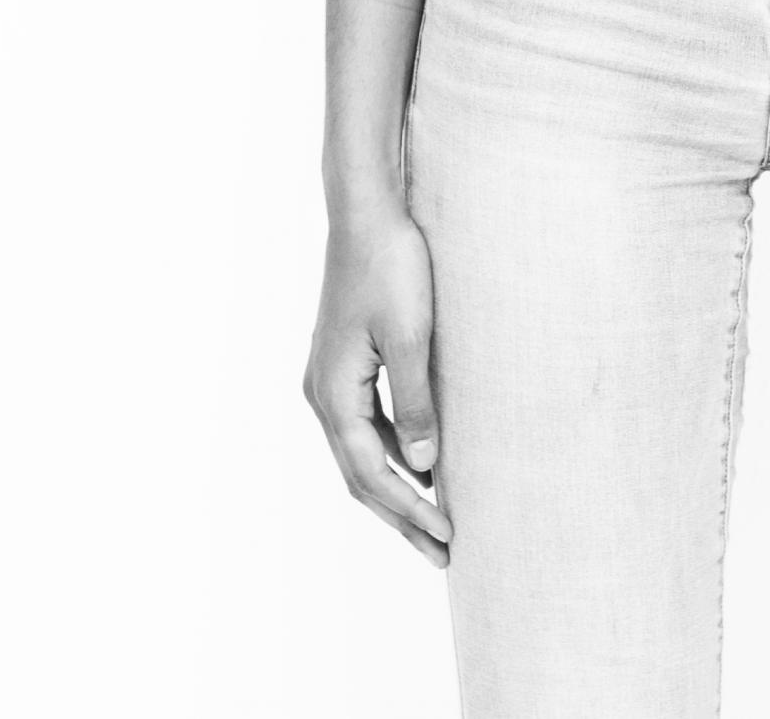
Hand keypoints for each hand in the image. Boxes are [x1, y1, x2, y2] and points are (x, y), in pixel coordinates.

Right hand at [302, 201, 453, 566]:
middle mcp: (322, 395)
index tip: (446, 538)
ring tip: (433, 522)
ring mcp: (328, 381)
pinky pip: (365, 427)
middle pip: (362, 475)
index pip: (373, 473)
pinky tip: (421, 463)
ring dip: (396, 489)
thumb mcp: (410, 336)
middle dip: (401, 516)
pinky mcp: (342, 366)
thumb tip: (425, 465)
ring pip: (361, 454)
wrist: (365, 215)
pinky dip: (392, 454)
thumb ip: (417, 402)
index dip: (410, 510)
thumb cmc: (390, 267)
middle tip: (443, 553)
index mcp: (334, 395)